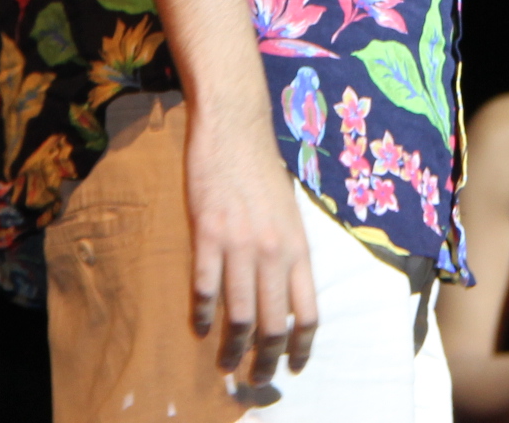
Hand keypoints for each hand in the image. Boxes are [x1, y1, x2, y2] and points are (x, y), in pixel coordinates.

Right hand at [184, 101, 317, 385]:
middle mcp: (274, 252)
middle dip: (265, 359)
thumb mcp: (289, 215)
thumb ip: (289, 254)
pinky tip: (200, 327)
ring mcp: (240, 244)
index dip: (301, 345)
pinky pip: (205, 288)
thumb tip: (286, 293)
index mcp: (299, 247)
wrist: (235, 129)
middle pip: (273, 323)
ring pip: (240, 314)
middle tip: (256, 379)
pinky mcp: (208, 234)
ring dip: (233, 347)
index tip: (293, 365)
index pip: (308, 311)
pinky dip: (202, 314)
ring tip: (226, 364)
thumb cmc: (263, 171)